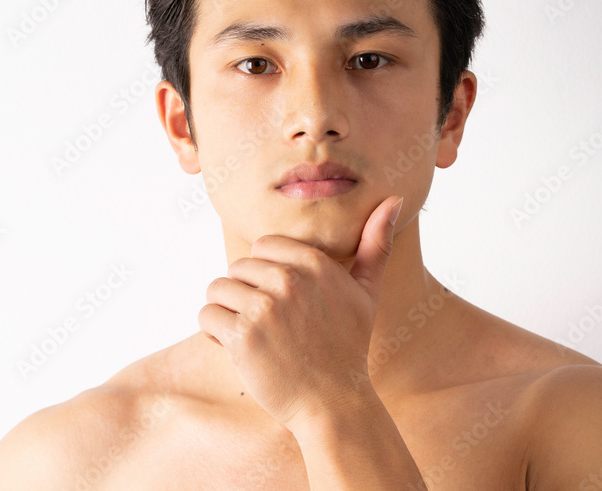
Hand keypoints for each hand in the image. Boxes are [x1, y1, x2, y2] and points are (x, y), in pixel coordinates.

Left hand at [198, 195, 403, 430]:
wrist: (334, 402)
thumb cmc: (348, 346)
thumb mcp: (367, 292)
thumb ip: (375, 244)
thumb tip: (393, 198)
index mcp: (314, 263)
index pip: (262, 246)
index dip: (265, 274)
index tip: (280, 300)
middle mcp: (288, 279)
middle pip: (237, 267)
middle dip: (244, 294)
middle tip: (268, 324)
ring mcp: (264, 307)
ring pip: (217, 289)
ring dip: (226, 312)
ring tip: (251, 334)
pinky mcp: (242, 336)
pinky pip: (207, 316)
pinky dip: (214, 333)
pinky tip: (238, 349)